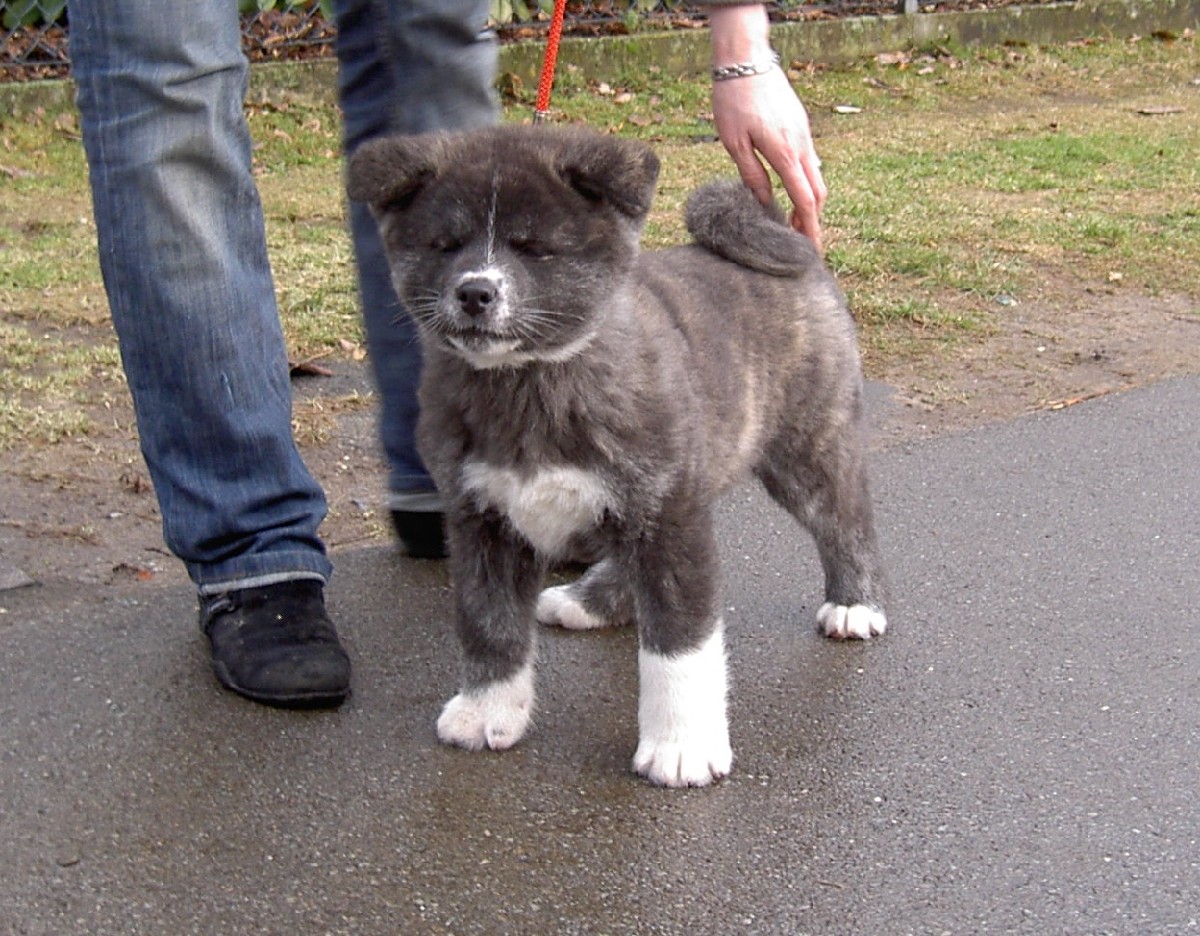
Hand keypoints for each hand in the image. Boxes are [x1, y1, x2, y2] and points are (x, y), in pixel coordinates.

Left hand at [707, 3, 827, 249]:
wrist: (746, 61)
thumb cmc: (733, 101)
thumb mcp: (734, 143)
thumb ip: (752, 175)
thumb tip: (765, 203)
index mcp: (785, 154)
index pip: (805, 200)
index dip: (810, 227)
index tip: (812, 249)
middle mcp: (801, 146)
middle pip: (817, 193)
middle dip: (813, 219)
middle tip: (801, 240)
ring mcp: (805, 135)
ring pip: (816, 177)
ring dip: (810, 201)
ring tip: (796, 220)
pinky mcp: (801, 127)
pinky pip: (811, 161)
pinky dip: (807, 182)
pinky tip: (793, 189)